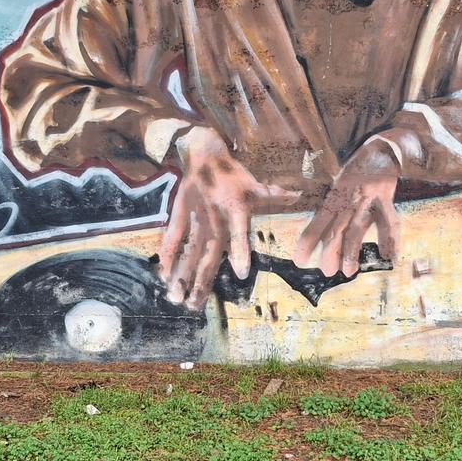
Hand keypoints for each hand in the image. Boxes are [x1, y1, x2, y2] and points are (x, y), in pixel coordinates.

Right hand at [157, 127, 297, 309]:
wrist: (204, 154)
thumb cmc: (233, 175)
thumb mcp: (255, 184)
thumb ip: (273, 194)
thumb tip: (297, 196)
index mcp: (237, 210)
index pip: (240, 232)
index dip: (241, 251)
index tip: (241, 274)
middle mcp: (216, 218)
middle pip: (209, 254)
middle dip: (200, 281)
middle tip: (194, 306)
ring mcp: (196, 218)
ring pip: (189, 251)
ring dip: (182, 275)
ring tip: (176, 298)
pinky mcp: (180, 215)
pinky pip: (173, 238)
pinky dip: (168, 256)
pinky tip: (164, 276)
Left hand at [294, 140, 399, 277]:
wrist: (381, 150)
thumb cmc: (356, 174)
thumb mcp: (339, 187)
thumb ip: (333, 209)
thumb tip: (322, 237)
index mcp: (334, 197)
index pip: (317, 222)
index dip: (307, 241)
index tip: (299, 260)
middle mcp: (348, 199)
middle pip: (336, 228)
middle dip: (330, 251)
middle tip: (326, 271)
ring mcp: (367, 199)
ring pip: (358, 227)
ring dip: (352, 250)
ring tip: (349, 271)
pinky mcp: (385, 198)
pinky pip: (388, 221)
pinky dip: (390, 239)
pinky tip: (389, 256)